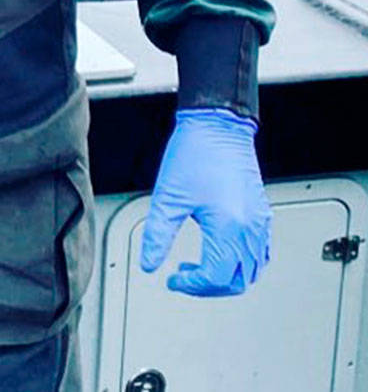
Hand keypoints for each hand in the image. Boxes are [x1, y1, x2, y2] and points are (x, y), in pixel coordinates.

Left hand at [141, 107, 270, 295]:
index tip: (172, 280)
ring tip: (199, 266)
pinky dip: (242, 263)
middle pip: (236, 281)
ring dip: (226, 277)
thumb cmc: (195, 153)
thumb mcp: (168, 197)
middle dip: (207, 286)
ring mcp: (260, 222)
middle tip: (184, 277)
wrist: (217, 126)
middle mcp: (250, 229)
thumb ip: (158, 235)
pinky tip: (221, 252)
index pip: (215, 278)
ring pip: (252, 270)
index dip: (191, 286)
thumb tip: (149, 263)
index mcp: (229, 228)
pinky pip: (260, 253)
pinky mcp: (262, 213)